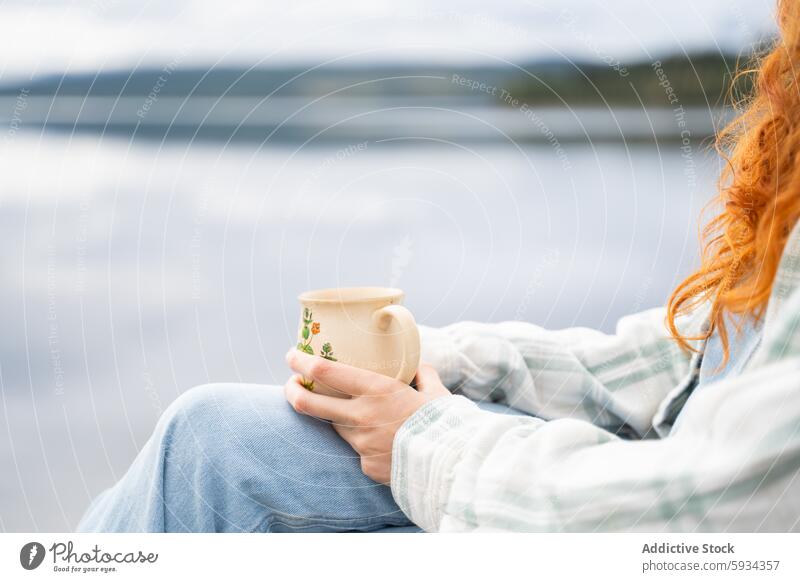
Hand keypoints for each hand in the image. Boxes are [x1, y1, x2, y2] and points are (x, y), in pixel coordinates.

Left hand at [284, 350, 450, 483]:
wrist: (453, 467)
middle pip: (310, 403)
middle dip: (293, 390)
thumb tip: (421, 365)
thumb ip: (424, 375)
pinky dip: (364, 442)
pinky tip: (382, 442)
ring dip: (334, 416)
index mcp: (377, 390)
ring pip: (336, 425)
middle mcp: (362, 415)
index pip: (325, 371)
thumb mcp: (436, 392)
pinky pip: (358, 449)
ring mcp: (361, 443)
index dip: (301, 361)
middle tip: (291, 383)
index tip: (292, 354)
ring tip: (346, 409)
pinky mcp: (366, 465)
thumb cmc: (445, 424)